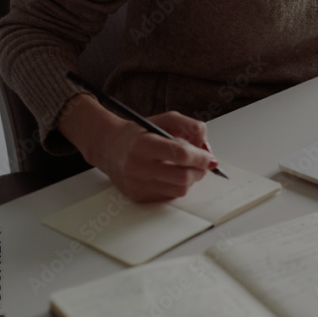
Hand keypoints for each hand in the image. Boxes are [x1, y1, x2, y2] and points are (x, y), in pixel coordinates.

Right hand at [59, 95, 216, 201]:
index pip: (180, 154)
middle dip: (200, 170)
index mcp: (143, 144)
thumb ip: (190, 127)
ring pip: (179, 190)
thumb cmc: (139, 133)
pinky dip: (178, 186)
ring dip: (191, 179)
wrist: (108, 147)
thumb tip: (206, 148)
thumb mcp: (165, 120)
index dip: (201, 157)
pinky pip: (169, 196)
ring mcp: (137, 184)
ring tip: (188, 168)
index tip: (209, 157)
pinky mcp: (138, 196)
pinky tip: (172, 175)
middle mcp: (137, 166)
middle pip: (183, 177)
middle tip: (203, 164)